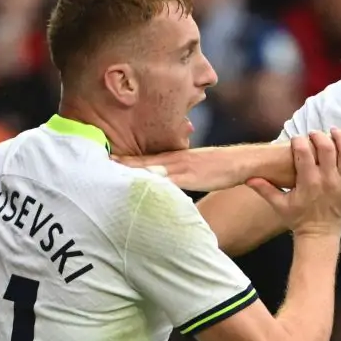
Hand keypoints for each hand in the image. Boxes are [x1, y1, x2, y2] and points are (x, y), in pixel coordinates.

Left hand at [113, 146, 255, 192]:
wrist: (242, 162)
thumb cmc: (220, 168)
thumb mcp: (196, 168)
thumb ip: (179, 173)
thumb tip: (164, 182)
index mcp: (174, 158)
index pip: (145, 159)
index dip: (124, 160)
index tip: (105, 159)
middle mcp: (175, 159)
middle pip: (143, 161)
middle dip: (121, 163)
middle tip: (98, 162)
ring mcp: (183, 167)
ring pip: (152, 168)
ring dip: (133, 169)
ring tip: (112, 170)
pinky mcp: (192, 176)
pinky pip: (170, 180)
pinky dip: (155, 181)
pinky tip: (143, 182)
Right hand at [247, 129, 340, 237]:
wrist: (319, 236)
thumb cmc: (298, 220)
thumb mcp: (279, 205)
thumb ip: (265, 190)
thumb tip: (248, 178)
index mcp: (309, 182)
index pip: (304, 152)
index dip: (299, 141)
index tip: (296, 140)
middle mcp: (328, 179)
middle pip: (327, 148)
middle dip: (319, 136)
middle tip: (313, 135)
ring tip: (334, 132)